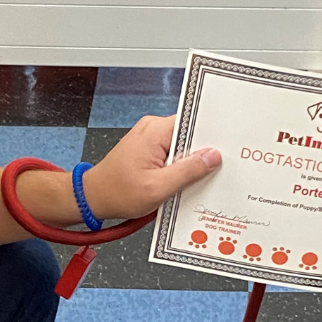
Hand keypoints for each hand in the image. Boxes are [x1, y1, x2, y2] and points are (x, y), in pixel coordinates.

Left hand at [82, 114, 220, 220]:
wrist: (93, 197)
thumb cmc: (118, 193)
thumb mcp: (157, 187)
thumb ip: (187, 171)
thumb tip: (213, 156)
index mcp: (156, 131)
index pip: (194, 123)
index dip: (212, 136)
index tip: (228, 149)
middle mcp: (153, 128)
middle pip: (191, 135)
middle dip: (204, 153)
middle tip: (218, 171)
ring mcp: (151, 137)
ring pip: (183, 146)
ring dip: (191, 164)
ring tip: (200, 180)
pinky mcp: (150, 148)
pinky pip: (174, 153)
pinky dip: (180, 167)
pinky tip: (185, 182)